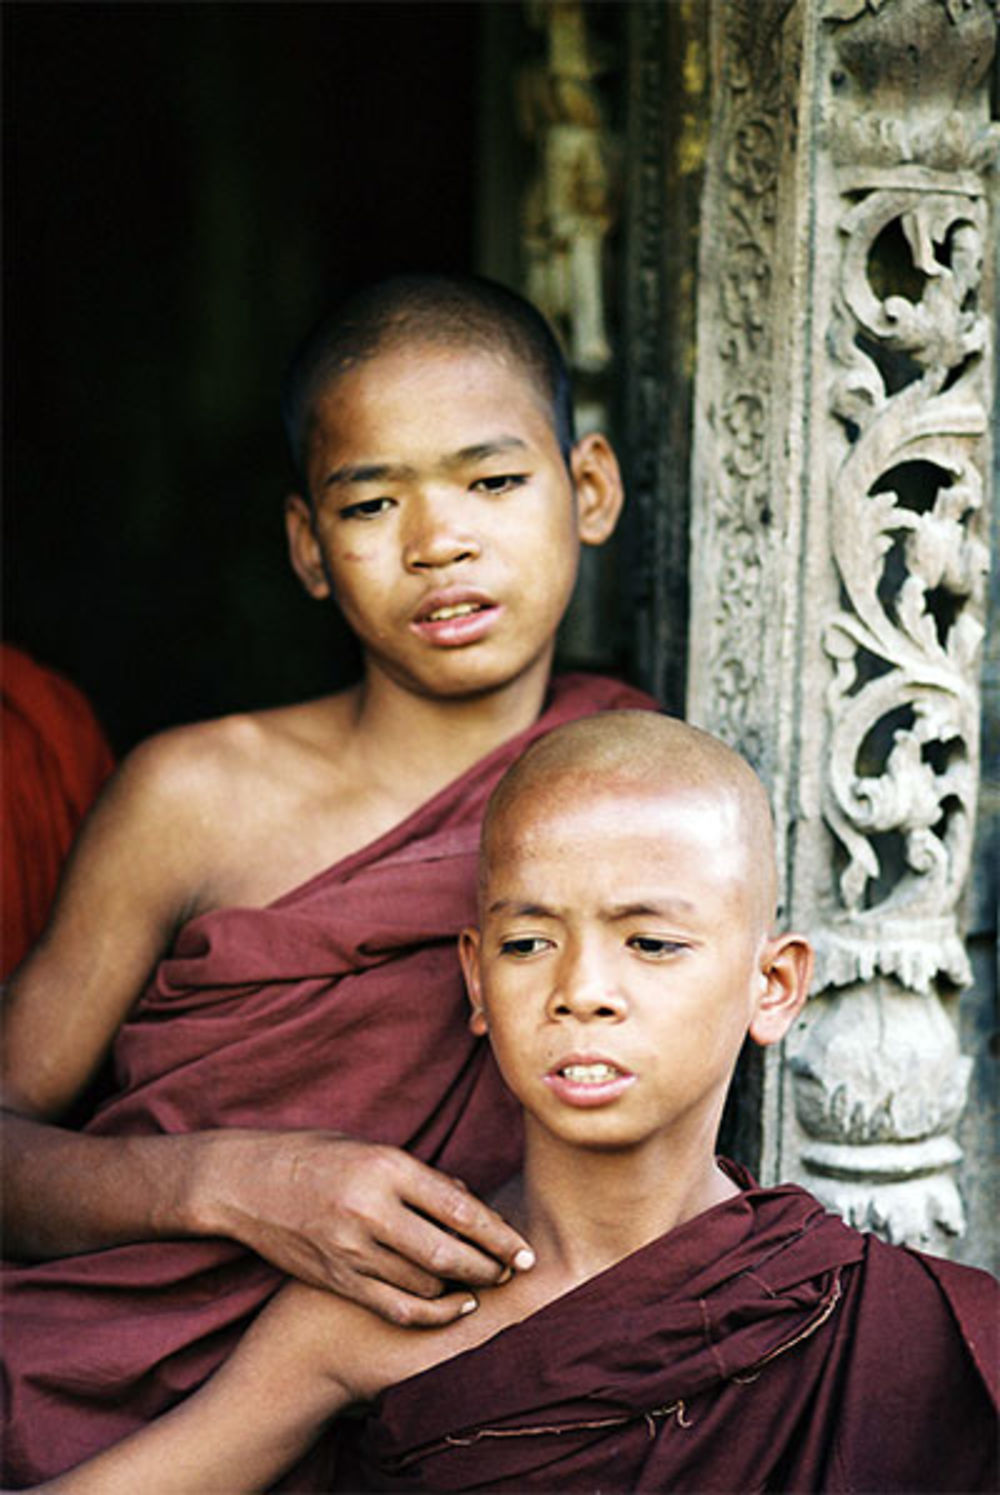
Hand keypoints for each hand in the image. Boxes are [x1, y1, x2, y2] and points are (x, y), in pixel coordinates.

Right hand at [202, 1131, 533, 1325]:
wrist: (243, 1181)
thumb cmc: (315, 1155)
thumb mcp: (370, 1149)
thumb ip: (420, 1177)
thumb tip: (469, 1204)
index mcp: (385, 1167)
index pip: (458, 1209)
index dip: (499, 1235)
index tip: (526, 1251)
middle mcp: (369, 1209)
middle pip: (448, 1252)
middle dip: (489, 1266)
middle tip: (514, 1271)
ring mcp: (349, 1247)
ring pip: (425, 1281)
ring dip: (460, 1287)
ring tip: (481, 1281)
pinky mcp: (335, 1277)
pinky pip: (393, 1305)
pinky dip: (430, 1311)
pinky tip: (451, 1305)